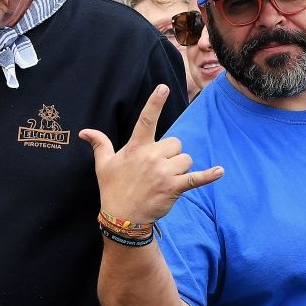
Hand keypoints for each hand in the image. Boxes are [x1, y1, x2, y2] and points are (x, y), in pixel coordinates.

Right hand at [79, 85, 222, 223]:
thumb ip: (99, 144)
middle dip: (171, 155)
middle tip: (158, 170)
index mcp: (136, 148)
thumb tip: (85, 132)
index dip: (155, 103)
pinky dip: (209, 176)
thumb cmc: (113, 189)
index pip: (146, 120)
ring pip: (185, 159)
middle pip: (176, 143)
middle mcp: (151, 157)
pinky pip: (196, 178)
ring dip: (180, 168)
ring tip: (165, 181)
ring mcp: (164, 172)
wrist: (122, 218)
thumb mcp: (103, 165)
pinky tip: (220, 171)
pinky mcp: (174, 187)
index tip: (163, 88)